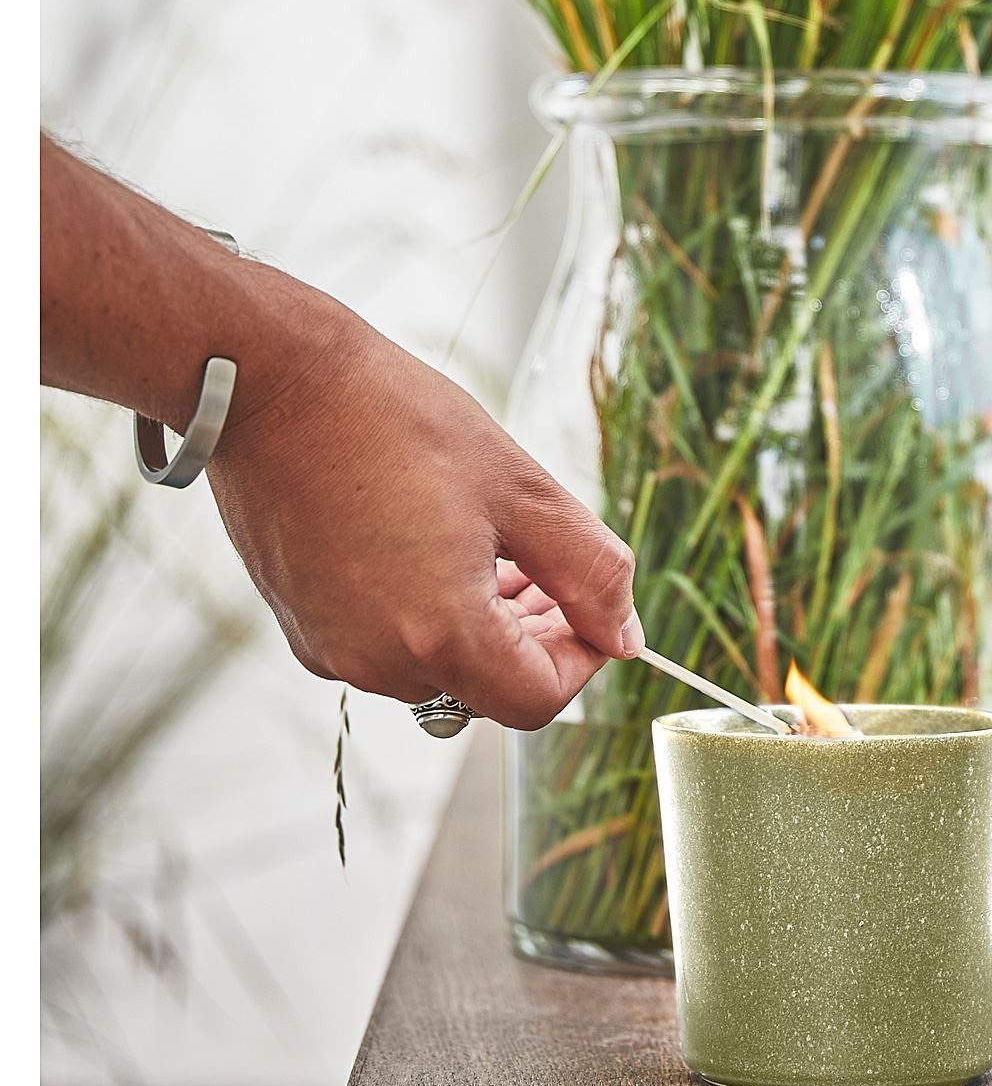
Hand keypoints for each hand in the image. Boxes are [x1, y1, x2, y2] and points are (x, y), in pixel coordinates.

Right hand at [206, 277, 638, 728]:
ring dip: (486, 621)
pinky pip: (386, 643)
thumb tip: (625, 632)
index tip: (594, 606)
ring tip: (495, 543)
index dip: (584, 657)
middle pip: (490, 688)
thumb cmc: (392, 421)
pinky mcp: (301, 623)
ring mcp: (330, 647)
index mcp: (439, 635)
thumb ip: (589, 570)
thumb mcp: (520, 487)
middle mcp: (377, 661)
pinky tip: (435, 541)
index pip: (539, 701)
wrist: (272, 385)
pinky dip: (428, 612)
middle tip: (550, 565)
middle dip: (538, 634)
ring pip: (440, 668)